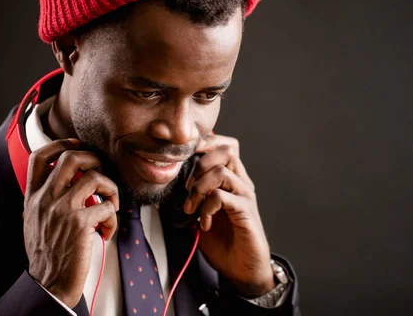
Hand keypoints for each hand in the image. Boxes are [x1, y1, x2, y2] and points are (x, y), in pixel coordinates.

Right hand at [23, 138, 119, 307]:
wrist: (49, 282)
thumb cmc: (47, 252)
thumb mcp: (35, 219)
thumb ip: (46, 197)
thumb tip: (72, 178)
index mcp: (33, 197)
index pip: (39, 157)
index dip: (61, 144)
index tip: (78, 147)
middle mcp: (45, 199)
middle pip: (71, 157)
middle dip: (94, 159)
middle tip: (102, 174)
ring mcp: (62, 209)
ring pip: (95, 177)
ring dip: (111, 189)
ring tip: (110, 205)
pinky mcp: (80, 223)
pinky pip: (107, 206)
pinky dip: (112, 218)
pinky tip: (106, 231)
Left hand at [184, 134, 275, 296]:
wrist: (243, 268)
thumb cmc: (223, 241)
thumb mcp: (200, 214)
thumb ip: (191, 197)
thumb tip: (166, 185)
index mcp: (233, 179)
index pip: (225, 146)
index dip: (206, 144)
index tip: (186, 157)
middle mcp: (242, 183)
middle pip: (227, 150)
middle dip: (200, 163)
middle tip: (186, 187)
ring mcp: (245, 196)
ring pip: (220, 172)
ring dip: (198, 189)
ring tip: (190, 208)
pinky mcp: (246, 212)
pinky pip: (222, 197)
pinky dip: (206, 207)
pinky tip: (203, 223)